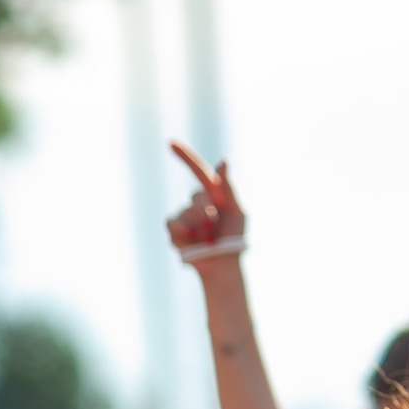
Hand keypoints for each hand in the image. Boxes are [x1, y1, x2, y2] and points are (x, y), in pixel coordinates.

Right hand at [165, 142, 244, 256]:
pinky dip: (183, 232)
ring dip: (200, 228)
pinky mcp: (175, 231)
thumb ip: (229, 187)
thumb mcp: (238, 212)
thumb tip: (223, 160)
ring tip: (208, 241)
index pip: (198, 171)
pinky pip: (173, 222)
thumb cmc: (234, 239)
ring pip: (187, 213)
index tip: (170, 143)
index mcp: (213, 194)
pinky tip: (193, 242)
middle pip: (196, 197)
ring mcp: (184, 217)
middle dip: (208, 213)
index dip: (185, 156)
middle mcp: (197, 203)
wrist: (222, 266)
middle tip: (216, 227)